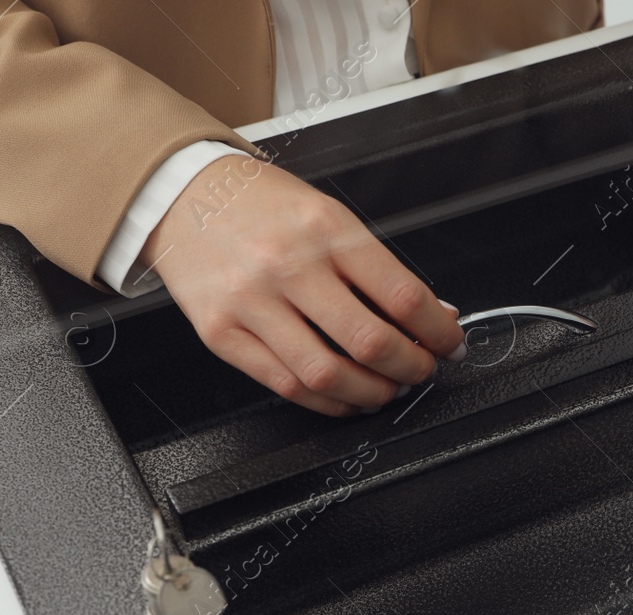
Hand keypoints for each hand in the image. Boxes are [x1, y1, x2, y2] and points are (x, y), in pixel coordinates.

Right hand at [142, 155, 465, 414]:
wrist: (182, 194)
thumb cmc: (261, 206)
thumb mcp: (329, 217)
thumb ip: (379, 268)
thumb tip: (433, 315)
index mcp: (326, 230)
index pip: (403, 296)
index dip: (439, 332)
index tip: (450, 343)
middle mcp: (288, 265)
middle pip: (370, 341)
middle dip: (412, 368)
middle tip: (421, 369)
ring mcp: (251, 302)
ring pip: (327, 375)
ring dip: (372, 393)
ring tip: (386, 388)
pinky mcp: (222, 333)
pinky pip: (285, 385)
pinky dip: (328, 403)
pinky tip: (346, 397)